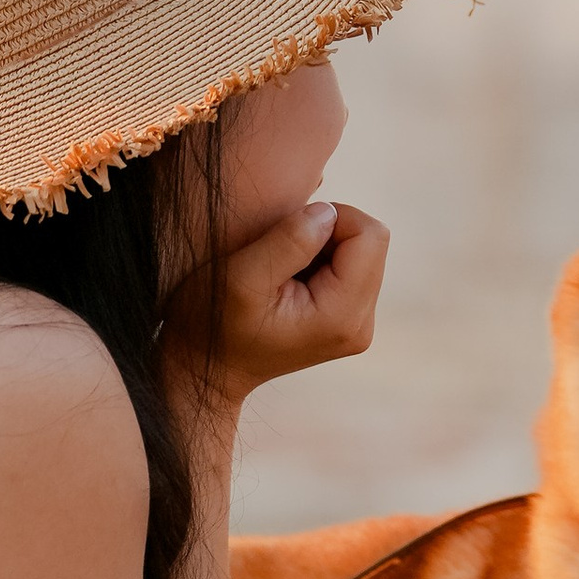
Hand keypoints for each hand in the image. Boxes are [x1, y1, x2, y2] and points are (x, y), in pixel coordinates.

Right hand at [174, 199, 388, 409]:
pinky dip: (321, 259)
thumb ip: (289, 241)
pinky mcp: (348, 318)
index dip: (330, 219)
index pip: (371, 235)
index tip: (286, 236)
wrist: (206, 367)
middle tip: (281, 254)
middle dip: (328, 232)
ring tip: (281, 271)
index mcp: (342, 316)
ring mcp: (357, 323)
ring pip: (362, 250)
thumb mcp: (240, 277)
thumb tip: (327, 212)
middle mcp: (361, 324)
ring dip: (322, 246)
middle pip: (372, 241)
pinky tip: (288, 280)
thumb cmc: (213, 324)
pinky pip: (350, 266)